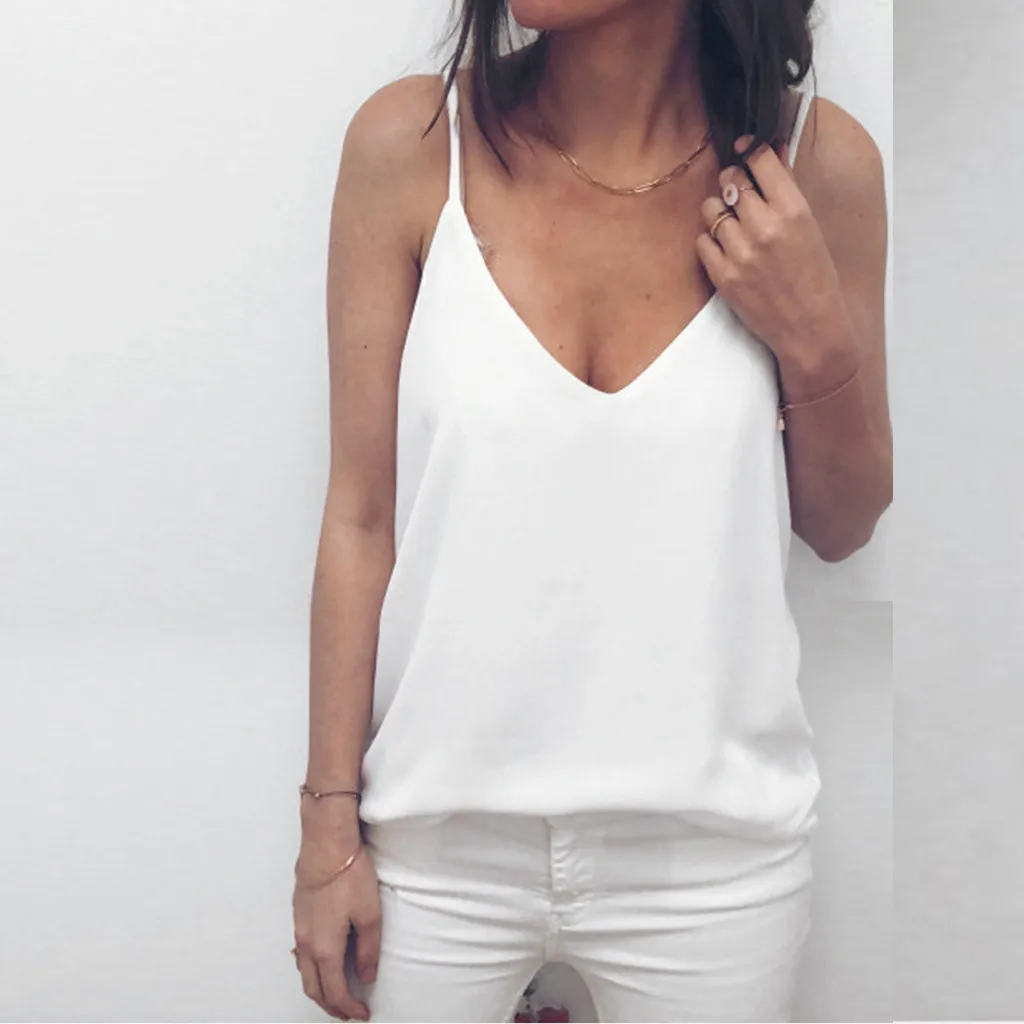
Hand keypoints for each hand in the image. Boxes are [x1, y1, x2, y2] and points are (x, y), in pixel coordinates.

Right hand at [292, 823, 380, 1021]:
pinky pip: (300, 954)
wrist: (326, 844)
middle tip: (347, 1012)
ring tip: (336, 993)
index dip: (349, 1008)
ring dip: (318, 989)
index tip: (363, 1014)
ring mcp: (299, 929)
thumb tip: (366, 976)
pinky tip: (321, 963)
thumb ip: (368, 950)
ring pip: (304, 972)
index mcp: (325, 948)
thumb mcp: (370, 914)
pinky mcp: (298, 914)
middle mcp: (307, 944)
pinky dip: (311, 969)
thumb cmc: (350, 876)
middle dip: (330, 1006)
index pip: (335, 991)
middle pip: (313, 988)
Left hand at [695, 136, 850, 373]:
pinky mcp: (722, 276)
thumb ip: (787, 190)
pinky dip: (711, 242)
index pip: (760, 161)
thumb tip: (771, 151)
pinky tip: (727, 249)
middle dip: (733, 182)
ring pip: (711, 210)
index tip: (743, 147)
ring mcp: (740, 253)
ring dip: (719, 213)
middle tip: (738, 192)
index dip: (749, 149)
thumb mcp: (810, 227)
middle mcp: (764, 227)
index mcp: (793, 210)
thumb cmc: (816, 277)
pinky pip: (702, 241)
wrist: (810, 327)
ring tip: (734, 227)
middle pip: (731, 182)